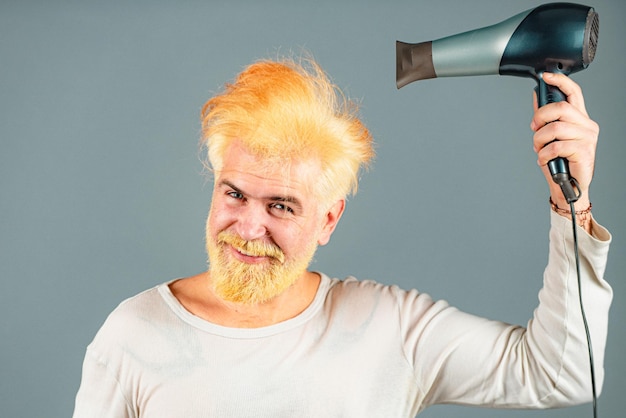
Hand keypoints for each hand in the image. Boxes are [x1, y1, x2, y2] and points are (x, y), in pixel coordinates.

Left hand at [530, 72, 598, 212]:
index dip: (560, 81)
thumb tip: (536, 96)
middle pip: (561, 108)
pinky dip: (543, 155)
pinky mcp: (584, 151)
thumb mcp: (549, 137)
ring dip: (539, 140)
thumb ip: (545, 117)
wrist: (568, 187)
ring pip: (555, 129)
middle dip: (540, 117)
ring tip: (539, 150)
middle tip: (534, 129)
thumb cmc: (560, 162)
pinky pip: (556, 147)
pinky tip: (544, 160)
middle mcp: (586, 125)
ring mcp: (587, 138)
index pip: (574, 92)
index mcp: (579, 118)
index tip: (545, 76)